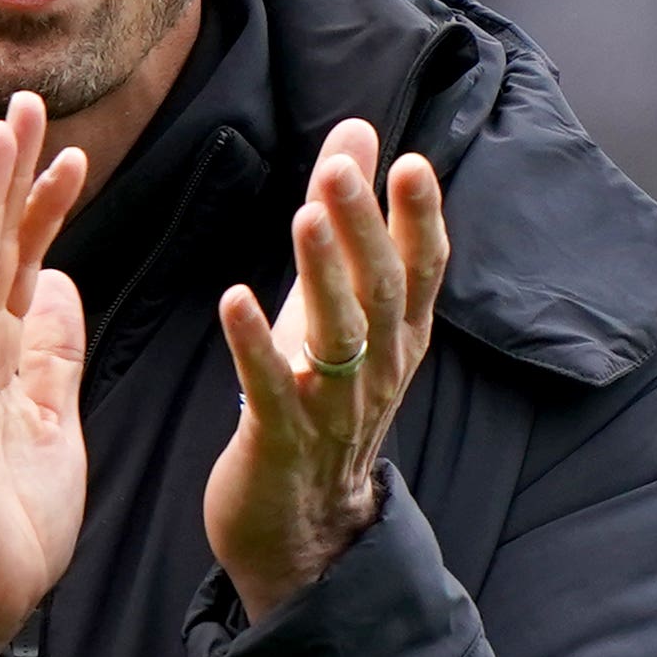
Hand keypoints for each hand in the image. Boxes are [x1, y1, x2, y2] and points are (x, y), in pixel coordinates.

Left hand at [207, 118, 449, 618]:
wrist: (303, 523)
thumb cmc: (322, 398)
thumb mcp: (343, 308)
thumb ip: (351, 221)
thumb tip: (359, 132)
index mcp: (400, 336)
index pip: (422, 269)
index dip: (419, 218)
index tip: (411, 164)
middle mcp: (377, 368)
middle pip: (379, 290)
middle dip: (361, 227)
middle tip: (338, 169)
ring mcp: (333, 407)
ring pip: (337, 335)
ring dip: (320, 274)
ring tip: (302, 217)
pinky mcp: (281, 438)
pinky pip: (271, 387)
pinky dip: (255, 343)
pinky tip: (234, 299)